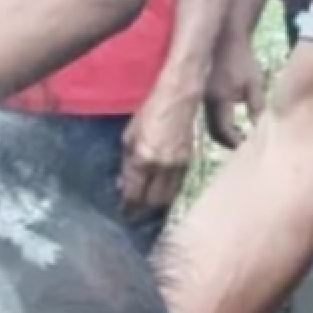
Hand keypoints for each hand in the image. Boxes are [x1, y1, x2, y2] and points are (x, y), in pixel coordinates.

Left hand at [119, 84, 198, 214]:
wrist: (179, 98)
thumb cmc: (149, 114)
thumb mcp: (128, 138)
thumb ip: (126, 164)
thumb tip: (122, 185)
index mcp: (143, 159)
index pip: (135, 194)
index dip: (129, 208)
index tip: (124, 213)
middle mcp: (161, 166)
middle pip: (153, 202)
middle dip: (143, 210)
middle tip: (135, 212)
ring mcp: (178, 165)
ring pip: (168, 198)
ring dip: (156, 205)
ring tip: (147, 206)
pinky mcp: (190, 162)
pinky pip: (178, 187)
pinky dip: (168, 194)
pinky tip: (160, 192)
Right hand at [204, 31, 265, 149]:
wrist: (226, 42)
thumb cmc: (242, 61)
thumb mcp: (253, 84)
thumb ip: (257, 107)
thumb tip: (263, 128)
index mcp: (218, 101)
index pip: (223, 131)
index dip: (235, 142)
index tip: (249, 147)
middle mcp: (207, 104)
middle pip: (214, 134)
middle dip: (229, 143)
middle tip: (245, 147)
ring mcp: (203, 102)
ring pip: (212, 128)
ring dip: (225, 136)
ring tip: (241, 138)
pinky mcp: (205, 99)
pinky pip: (211, 120)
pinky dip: (222, 127)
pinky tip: (235, 125)